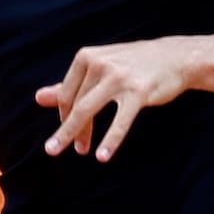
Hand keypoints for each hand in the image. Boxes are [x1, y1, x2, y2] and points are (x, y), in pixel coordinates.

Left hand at [35, 37, 194, 162]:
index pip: (66, 93)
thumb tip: (38, 98)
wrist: (175, 57)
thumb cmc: (134, 65)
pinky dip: (110, 141)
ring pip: (88, 111)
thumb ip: (71, 85)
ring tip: (79, 152)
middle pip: (75, 104)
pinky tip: (102, 156)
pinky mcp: (139, 92)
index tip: (68, 133)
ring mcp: (119, 77)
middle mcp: (100, 64)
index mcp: (87, 57)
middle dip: (69, 130)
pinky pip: (120, 121)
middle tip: (58, 150)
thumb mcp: (100, 69)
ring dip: (80, 135)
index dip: (63, 117)